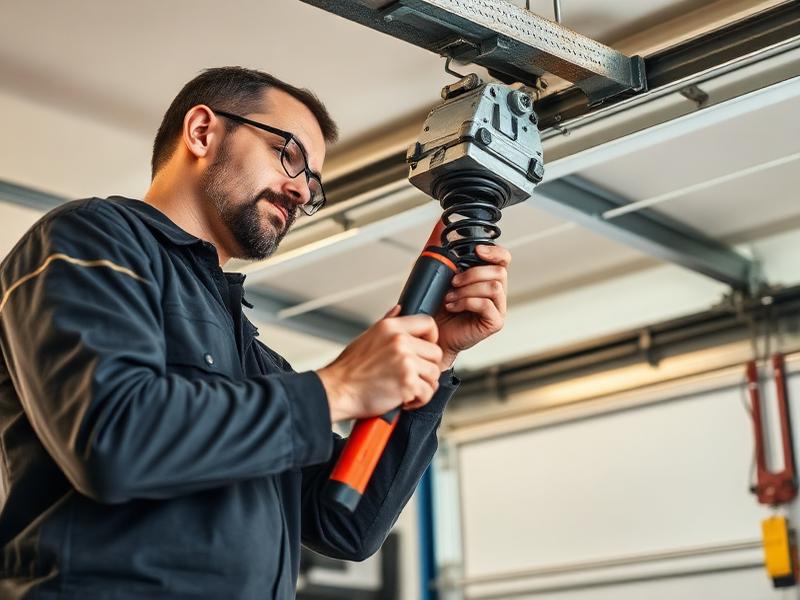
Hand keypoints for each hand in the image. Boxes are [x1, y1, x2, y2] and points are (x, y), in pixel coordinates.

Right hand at [317, 306, 443, 421]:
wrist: (337, 390)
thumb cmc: (348, 369)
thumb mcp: (366, 336)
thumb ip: (387, 323)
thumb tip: (399, 310)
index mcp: (391, 327)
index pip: (428, 323)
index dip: (432, 338)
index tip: (426, 350)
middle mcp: (400, 341)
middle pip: (436, 353)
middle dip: (427, 368)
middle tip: (413, 376)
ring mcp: (405, 361)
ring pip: (434, 374)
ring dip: (423, 386)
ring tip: (406, 389)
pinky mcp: (407, 382)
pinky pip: (428, 392)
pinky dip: (418, 400)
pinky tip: (404, 399)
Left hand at [435, 244, 509, 368]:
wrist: (432, 334)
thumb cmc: (436, 306)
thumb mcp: (436, 273)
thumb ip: (441, 251)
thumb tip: (440, 224)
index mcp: (486, 276)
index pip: (503, 258)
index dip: (494, 251)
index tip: (477, 250)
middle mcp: (496, 291)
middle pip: (499, 271)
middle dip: (473, 273)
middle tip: (453, 282)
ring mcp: (497, 307)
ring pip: (494, 287)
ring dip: (468, 289)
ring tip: (450, 297)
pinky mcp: (494, 322)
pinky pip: (487, 305)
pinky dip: (467, 302)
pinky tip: (453, 306)